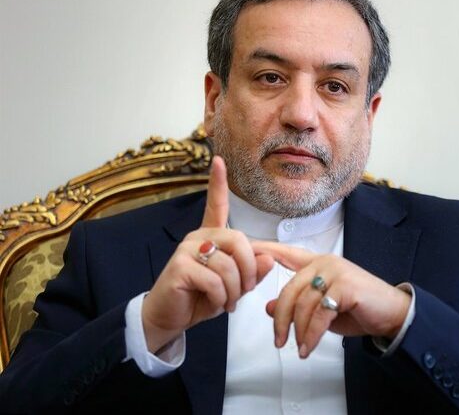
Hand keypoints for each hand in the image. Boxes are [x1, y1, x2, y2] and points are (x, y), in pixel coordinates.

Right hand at [141, 156, 274, 352]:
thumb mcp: (234, 286)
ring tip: (227, 302)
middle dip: (249, 271)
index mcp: (211, 235)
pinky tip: (214, 303)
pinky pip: (214, 280)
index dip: (218, 183)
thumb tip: (268, 257)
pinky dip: (221, 297)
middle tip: (244, 291)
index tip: (218, 160)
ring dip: (234, 291)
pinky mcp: (179, 266)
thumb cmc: (202, 298)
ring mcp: (187, 249)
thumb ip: (252, 271)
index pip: (216, 204)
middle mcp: (198, 236)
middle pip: (239, 241)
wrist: (171, 318)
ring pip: (228, 265)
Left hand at [253, 241, 411, 358]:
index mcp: (317, 263)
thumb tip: (270, 307)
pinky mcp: (346, 286)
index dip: (265, 250)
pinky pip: (319, 314)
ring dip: (299, 332)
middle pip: (289, 290)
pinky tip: (309, 347)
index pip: (285, 253)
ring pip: (303, 305)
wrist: (392, 314)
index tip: (246, 250)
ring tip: (300, 348)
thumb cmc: (359, 309)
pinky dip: (311, 334)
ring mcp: (336, 272)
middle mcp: (325, 262)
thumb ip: (298, 305)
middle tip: (279, 341)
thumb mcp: (322, 310)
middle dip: (282, 320)